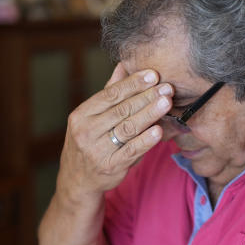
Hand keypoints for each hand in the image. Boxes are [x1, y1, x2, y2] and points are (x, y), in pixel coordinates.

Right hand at [58, 64, 172, 201]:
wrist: (77, 180)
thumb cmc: (89, 142)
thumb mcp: (91, 117)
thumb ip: (109, 93)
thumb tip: (123, 65)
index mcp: (81, 115)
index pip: (110, 95)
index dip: (132, 83)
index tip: (153, 74)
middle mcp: (86, 131)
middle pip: (121, 110)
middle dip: (146, 97)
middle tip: (167, 87)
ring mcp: (97, 150)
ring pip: (128, 128)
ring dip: (149, 114)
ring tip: (166, 103)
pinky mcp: (110, 166)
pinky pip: (131, 151)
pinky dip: (146, 140)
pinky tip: (159, 130)